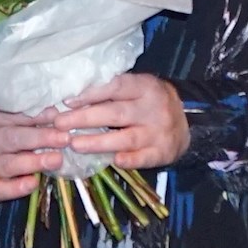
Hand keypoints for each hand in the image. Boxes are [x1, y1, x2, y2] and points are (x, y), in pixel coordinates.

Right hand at [0, 109, 75, 200]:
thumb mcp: (15, 122)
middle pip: (12, 138)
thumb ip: (33, 118)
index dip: (36, 117)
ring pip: (7, 164)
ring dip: (33, 163)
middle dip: (40, 138)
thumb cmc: (7, 136)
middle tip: (64, 139)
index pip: (13, 115)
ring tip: (56, 160)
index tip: (57, 117)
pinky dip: (16, 187)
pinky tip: (33, 183)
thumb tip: (55, 113)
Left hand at [55, 76, 190, 170]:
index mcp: (145, 87)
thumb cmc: (149, 102)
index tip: (67, 101)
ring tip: (74, 144)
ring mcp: (159, 132)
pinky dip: (128, 160)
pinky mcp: (163, 152)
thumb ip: (110, 91)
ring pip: (126, 138)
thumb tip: (69, 99)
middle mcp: (153, 108)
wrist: (188, 120)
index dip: (91, 93)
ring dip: (99, 142)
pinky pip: (144, 158)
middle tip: (59, 124)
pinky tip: (113, 161)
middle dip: (85, 119)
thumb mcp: (136, 89)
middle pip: (116, 113)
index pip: (116, 86)